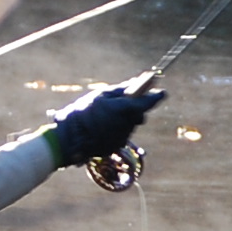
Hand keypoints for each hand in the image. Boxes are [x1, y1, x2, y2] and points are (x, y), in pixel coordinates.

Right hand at [45, 83, 164, 167]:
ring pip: (128, 124)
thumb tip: (136, 84)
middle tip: (123, 101)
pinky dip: (114, 129)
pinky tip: (100, 126)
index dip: (156, 97)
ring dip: (122, 118)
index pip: (148, 102)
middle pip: (139, 114)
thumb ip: (122, 90)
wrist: (69, 138)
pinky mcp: (116, 146)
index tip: (162, 92)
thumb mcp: (102, 95)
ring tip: (103, 115)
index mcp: (126, 109)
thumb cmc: (84, 112)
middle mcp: (128, 125)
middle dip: (134, 108)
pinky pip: (120, 134)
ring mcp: (123, 137)